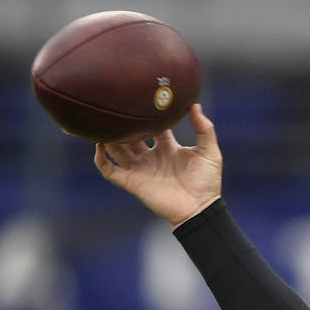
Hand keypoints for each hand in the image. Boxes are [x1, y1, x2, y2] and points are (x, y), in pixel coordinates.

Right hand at [94, 103, 222, 226]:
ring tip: (104, 121)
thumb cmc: (207, 182)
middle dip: (125, 125)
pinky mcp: (132, 182)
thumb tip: (194, 105)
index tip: (142, 100)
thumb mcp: (210, 151)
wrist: (200, 208)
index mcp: (168, 149)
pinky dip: (101, 158)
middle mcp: (151, 157)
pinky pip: (110, 170)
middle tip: (118, 108)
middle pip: (131, 137)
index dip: (148, 116)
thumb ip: (205, 129)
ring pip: (117, 150)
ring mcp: (140, 170)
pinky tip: (99, 144)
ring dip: (110, 138)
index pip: (154, 127)